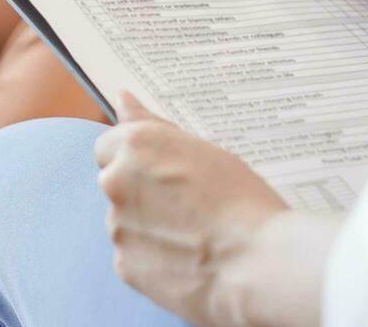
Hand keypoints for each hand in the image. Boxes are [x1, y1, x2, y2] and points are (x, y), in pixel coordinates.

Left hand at [94, 92, 288, 326]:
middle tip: (184, 204)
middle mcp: (116, 181)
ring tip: (193, 236)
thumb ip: (153, 125)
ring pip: (124, 221)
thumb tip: (123, 100)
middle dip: (139, 191)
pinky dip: (152, 257)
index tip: (160, 170)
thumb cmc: (242, 203)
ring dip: (147, 225)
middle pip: (115, 182)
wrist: (257, 265)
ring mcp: (118, 226)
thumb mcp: (204, 150)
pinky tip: (186, 260)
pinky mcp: (124, 265)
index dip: (137, 159)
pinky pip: (133, 255)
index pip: (110, 145)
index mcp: (136, 145)